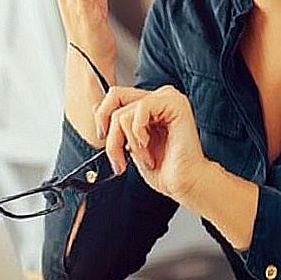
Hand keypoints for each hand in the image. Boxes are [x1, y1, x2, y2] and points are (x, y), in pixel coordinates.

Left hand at [93, 85, 207, 201]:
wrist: (184, 182)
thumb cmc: (164, 169)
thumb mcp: (130, 144)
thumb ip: (118, 125)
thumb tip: (96, 107)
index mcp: (150, 105)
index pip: (115, 96)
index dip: (102, 117)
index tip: (106, 140)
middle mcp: (159, 97)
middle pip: (114, 97)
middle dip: (111, 133)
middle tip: (118, 155)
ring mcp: (168, 98)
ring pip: (124, 112)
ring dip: (128, 143)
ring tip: (144, 158)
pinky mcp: (174, 103)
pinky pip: (140, 109)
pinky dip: (138, 134)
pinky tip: (149, 146)